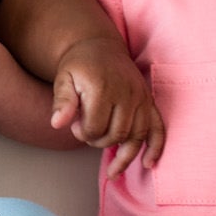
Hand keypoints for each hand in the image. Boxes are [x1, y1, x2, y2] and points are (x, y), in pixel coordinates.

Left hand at [50, 38, 165, 178]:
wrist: (99, 48)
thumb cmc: (78, 67)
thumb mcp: (63, 79)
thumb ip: (62, 101)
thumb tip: (57, 124)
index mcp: (102, 88)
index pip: (94, 128)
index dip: (82, 133)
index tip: (76, 126)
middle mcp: (126, 92)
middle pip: (116, 134)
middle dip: (99, 141)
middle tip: (88, 132)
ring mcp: (140, 97)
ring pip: (136, 136)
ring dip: (122, 153)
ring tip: (112, 168)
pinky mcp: (149, 101)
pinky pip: (158, 128)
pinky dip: (154, 147)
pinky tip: (148, 164)